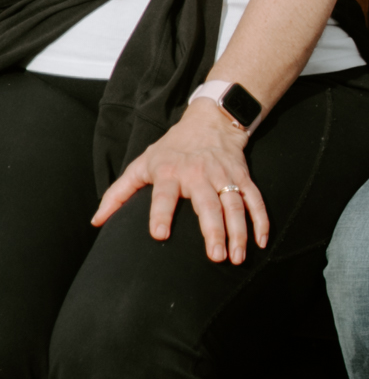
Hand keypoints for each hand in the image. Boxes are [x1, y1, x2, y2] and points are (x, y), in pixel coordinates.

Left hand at [91, 101, 268, 263]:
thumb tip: (97, 221)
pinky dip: (260, 220)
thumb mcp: (141, 164)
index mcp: (169, 173)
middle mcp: (198, 174)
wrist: (210, 121)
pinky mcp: (243, 177)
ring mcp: (224, 175)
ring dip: (238, 231)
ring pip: (234, 205)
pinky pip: (255, 200)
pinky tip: (260, 241)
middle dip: (213, 231)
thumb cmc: (171, 148)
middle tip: (215, 257)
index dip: (161, 214)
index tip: (159, 235)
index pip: (164, 195)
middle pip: (207, 204)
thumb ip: (118, 193)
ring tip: (236, 257)